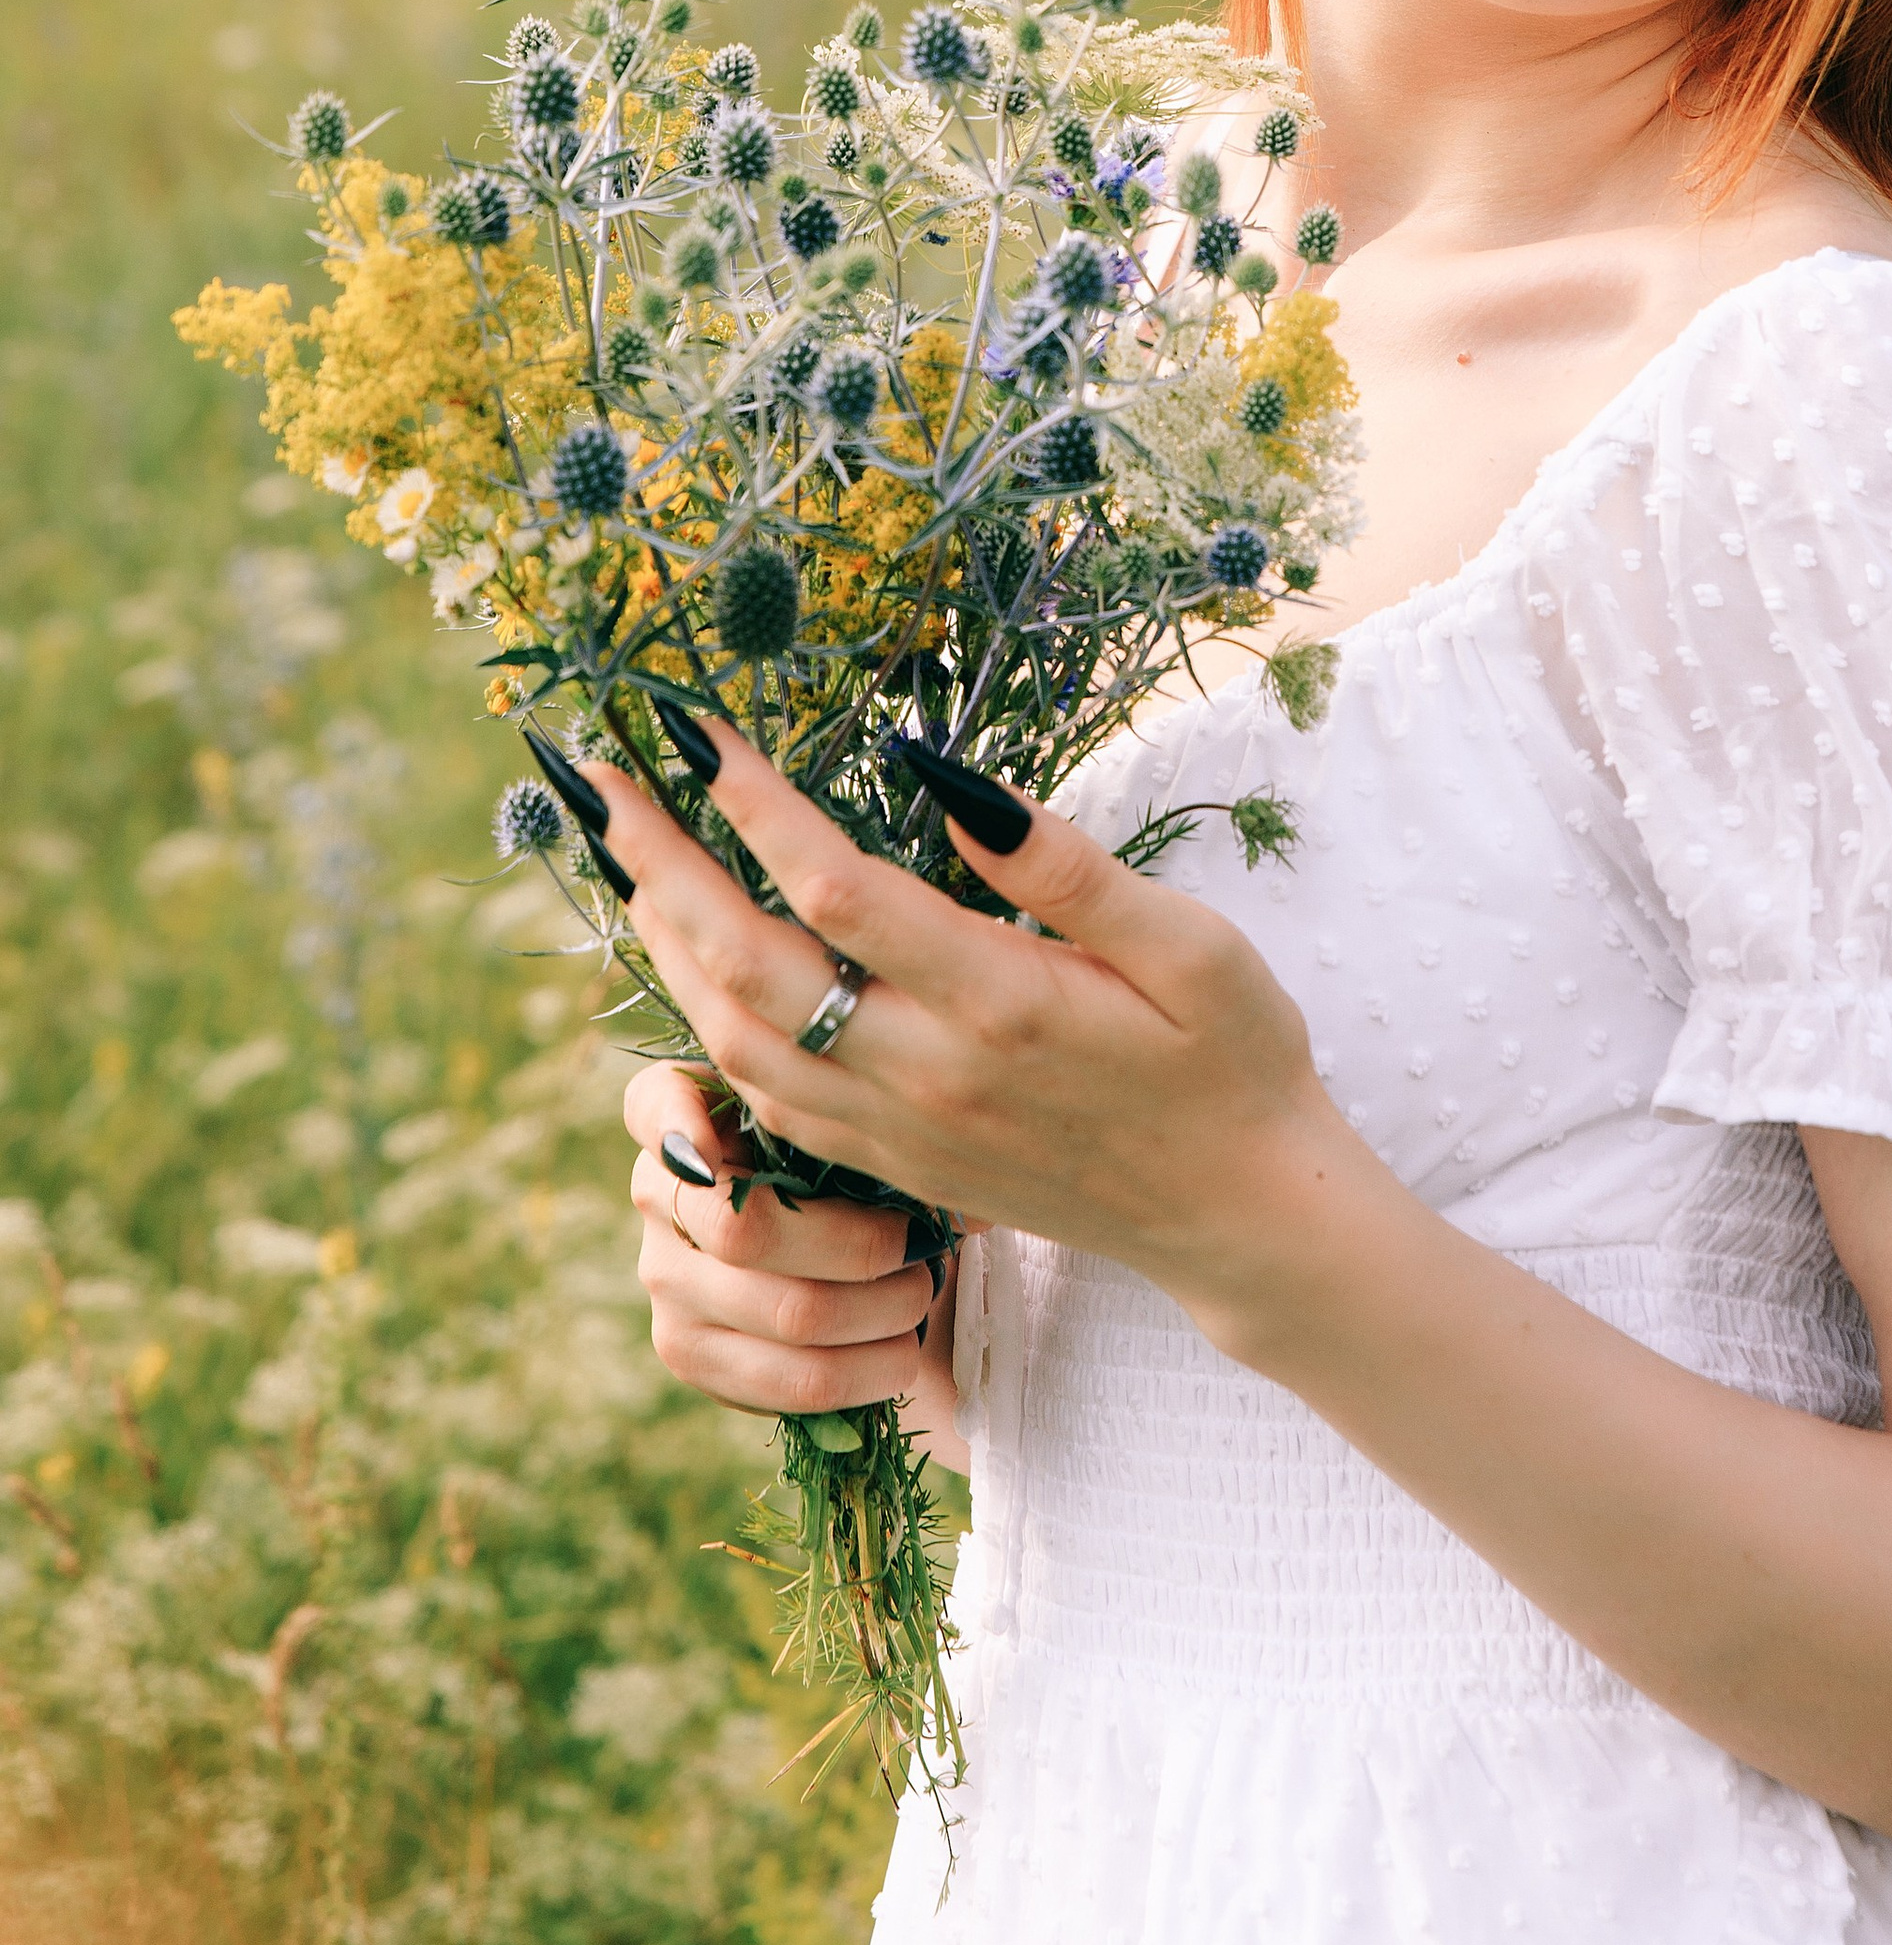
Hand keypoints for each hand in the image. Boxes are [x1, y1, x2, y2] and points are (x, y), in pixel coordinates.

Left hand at [586, 720, 1357, 1333]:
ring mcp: (902, 1132)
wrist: (1240, 1215)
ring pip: (738, 1042)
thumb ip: (1064, 869)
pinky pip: (771, 1100)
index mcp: (1002, 1005)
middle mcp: (929, 1076)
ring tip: (625, 861)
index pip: (839, 892)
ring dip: (666, 947)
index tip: (697, 730)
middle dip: (661, 867)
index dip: (755, 805)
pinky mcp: (897, 1166)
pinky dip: (707, 1028)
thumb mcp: (1191, 946)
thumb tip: (945, 781)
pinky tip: (691, 970)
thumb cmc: (1232, 1059)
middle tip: (598, 784)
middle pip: (749, 968)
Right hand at [622, 1057, 956, 1439]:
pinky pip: (787, 1381)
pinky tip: (898, 1354)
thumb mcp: (857, 1129)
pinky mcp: (688, 1353)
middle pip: (750, 1232)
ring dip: (879, 1314)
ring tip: (923, 1298)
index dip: (678, 1128)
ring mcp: (663, 1279)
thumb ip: (882, 1132)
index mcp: (684, 1110)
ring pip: (786, 1312)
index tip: (718, 1150)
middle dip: (861, 1248)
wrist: (837, 1263)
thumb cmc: (853, 1168)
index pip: (654, 1106)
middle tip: (924, 1249)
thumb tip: (954, 1184)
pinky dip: (863, 1372)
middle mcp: (656, 1192)